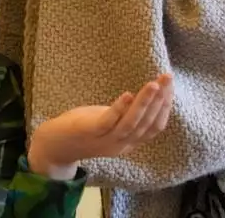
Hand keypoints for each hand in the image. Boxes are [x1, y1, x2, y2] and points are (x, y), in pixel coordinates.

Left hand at [27, 74, 173, 180]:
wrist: (54, 146)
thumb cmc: (84, 129)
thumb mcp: (110, 122)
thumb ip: (126, 115)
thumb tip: (145, 95)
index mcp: (129, 142)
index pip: (155, 126)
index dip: (165, 106)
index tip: (169, 85)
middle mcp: (122, 144)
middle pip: (147, 124)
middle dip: (160, 100)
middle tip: (167, 79)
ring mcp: (106, 139)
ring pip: (131, 123)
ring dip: (145, 104)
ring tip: (154, 85)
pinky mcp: (91, 132)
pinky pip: (108, 122)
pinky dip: (120, 108)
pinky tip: (128, 94)